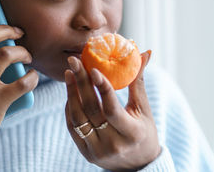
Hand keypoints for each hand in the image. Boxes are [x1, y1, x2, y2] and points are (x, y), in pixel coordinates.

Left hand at [64, 50, 160, 170]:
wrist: (138, 164)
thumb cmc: (144, 131)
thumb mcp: (144, 109)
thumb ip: (138, 82)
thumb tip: (144, 53)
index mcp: (132, 133)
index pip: (112, 109)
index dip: (102, 88)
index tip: (93, 68)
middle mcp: (113, 144)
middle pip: (91, 110)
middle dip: (81, 82)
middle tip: (73, 61)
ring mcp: (97, 151)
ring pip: (78, 118)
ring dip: (71, 93)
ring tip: (69, 73)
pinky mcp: (86, 153)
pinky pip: (73, 127)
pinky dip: (69, 108)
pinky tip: (71, 91)